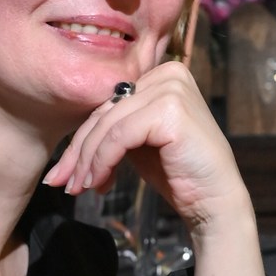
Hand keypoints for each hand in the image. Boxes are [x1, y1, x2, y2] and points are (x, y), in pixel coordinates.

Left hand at [43, 62, 270, 275]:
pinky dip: (102, 162)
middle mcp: (168, 74)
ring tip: (78, 188)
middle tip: (61, 182)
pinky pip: (119, 136)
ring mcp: (171, 89)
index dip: (82, 139)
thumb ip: (114, 128)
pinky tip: (97, 183)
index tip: (64, 172)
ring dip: (88, 161)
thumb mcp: (139, 143)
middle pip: (105, 112)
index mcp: (162, 74)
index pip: (109, 104)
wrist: (214, 201)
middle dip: (79, 152)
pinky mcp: (170, 109)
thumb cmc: (178, 173)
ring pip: (108, 125)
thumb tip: (71, 144)